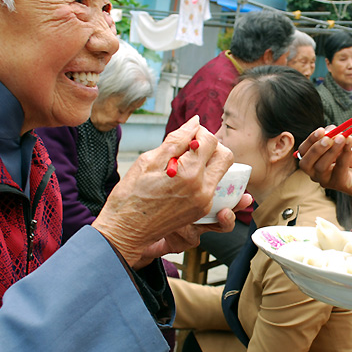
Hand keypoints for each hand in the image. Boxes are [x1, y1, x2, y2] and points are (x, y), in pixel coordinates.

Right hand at [92, 116, 233, 266]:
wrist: (126, 229)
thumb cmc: (131, 195)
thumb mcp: (149, 161)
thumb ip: (176, 140)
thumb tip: (196, 122)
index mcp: (188, 174)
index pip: (210, 141)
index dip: (199, 132)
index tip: (187, 134)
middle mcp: (202, 190)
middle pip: (226, 157)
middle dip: (213, 146)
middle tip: (193, 146)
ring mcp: (204, 203)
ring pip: (223, 172)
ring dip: (211, 161)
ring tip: (189, 161)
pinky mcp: (201, 211)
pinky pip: (216, 188)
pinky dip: (207, 177)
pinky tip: (189, 175)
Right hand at [296, 128, 351, 219]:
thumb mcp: (343, 142)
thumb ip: (334, 134)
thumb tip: (329, 130)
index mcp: (313, 160)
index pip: (303, 151)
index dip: (310, 140)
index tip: (321, 130)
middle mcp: (316, 172)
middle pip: (306, 163)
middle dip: (316, 148)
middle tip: (328, 138)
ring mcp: (326, 180)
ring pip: (321, 167)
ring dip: (331, 150)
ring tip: (342, 138)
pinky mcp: (340, 184)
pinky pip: (339, 169)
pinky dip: (344, 155)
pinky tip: (350, 144)